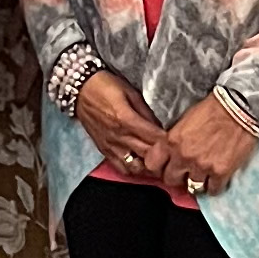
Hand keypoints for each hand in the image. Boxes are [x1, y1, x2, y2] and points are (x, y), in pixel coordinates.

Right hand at [75, 68, 168, 182]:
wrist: (78, 90)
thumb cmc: (105, 86)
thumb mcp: (130, 92)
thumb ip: (145, 111)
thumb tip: (160, 126)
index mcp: (127, 119)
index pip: (154, 137)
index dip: (169, 142)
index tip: (180, 143)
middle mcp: (119, 136)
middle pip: (147, 155)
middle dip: (163, 158)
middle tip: (175, 157)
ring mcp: (110, 146)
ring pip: (134, 167)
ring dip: (149, 168)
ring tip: (161, 165)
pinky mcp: (104, 150)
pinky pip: (120, 168)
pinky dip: (133, 170)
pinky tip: (142, 167)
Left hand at [158, 96, 258, 199]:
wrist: (239, 107)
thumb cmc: (213, 109)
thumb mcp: (184, 120)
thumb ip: (174, 140)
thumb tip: (171, 153)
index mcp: (171, 141)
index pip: (152, 165)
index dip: (159, 167)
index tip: (165, 166)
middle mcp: (183, 157)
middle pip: (171, 180)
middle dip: (177, 176)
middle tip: (185, 172)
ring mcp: (202, 167)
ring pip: (192, 188)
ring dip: (197, 182)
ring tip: (203, 175)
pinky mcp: (221, 173)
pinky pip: (213, 191)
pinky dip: (215, 186)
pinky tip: (217, 178)